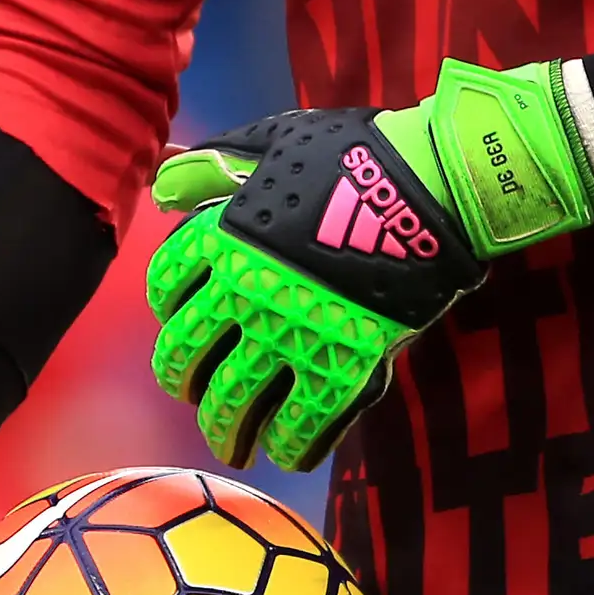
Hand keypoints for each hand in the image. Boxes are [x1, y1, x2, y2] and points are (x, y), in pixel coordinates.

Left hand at [145, 58, 593, 469]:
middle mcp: (244, 291)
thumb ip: (212, 166)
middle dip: (181, 379)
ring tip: (230, 443)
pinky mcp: (342, 365)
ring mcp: (291, 333)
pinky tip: (288, 450)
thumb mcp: (269, 144)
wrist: (429, 186)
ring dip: (225, 429)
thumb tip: (164, 189)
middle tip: (190, 391)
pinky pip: (302, 423)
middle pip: (186, 351)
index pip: (167, 285)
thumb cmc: (352, 156)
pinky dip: (291, 444)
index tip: (176, 318)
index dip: (166, 307)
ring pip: (233, 400)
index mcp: (222, 237)